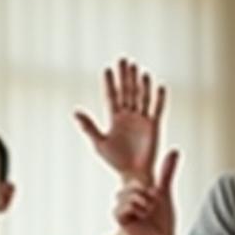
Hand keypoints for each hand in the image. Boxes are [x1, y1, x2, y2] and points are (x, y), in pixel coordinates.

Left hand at [75, 58, 165, 182]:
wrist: (133, 174)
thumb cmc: (115, 161)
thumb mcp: (99, 143)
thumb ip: (88, 126)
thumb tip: (75, 111)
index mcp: (115, 119)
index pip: (112, 96)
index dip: (110, 83)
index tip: (107, 69)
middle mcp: (129, 116)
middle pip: (127, 91)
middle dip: (125, 76)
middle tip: (124, 60)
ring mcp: (142, 120)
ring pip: (141, 96)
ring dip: (141, 83)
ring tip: (138, 69)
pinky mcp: (154, 126)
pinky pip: (157, 109)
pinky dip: (159, 98)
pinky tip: (159, 86)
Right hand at [114, 149, 177, 234]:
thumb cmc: (163, 219)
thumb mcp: (165, 192)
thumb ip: (167, 172)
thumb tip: (175, 150)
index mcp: (133, 193)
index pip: (135, 181)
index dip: (148, 190)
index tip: (154, 201)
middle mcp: (124, 200)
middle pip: (131, 187)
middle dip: (146, 197)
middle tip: (152, 209)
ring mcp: (120, 209)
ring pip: (129, 196)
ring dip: (143, 205)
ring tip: (147, 214)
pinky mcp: (120, 219)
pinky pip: (123, 207)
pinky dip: (136, 211)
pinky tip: (141, 218)